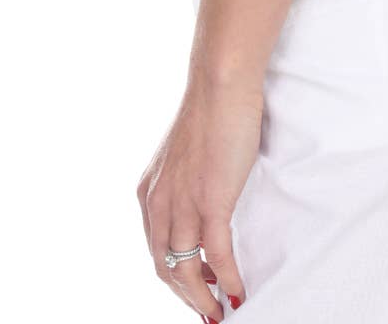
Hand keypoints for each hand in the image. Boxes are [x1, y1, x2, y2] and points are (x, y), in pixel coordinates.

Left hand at [136, 74, 262, 317]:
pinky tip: (238, 291)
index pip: (155, 250)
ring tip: (221, 313)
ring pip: (186, 270)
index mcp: (149, 192)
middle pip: (165, 268)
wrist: (219, 85)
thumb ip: (185, 184)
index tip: (194, 288)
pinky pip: (217, 254)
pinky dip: (227, 279)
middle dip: (186, 296)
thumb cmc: (210, 112)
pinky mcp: (211, 200)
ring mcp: (183, 204)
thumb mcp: (184, 157)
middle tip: (207, 311)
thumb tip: (203, 203)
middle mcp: (158, 203)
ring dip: (203, 299)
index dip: (174, 277)